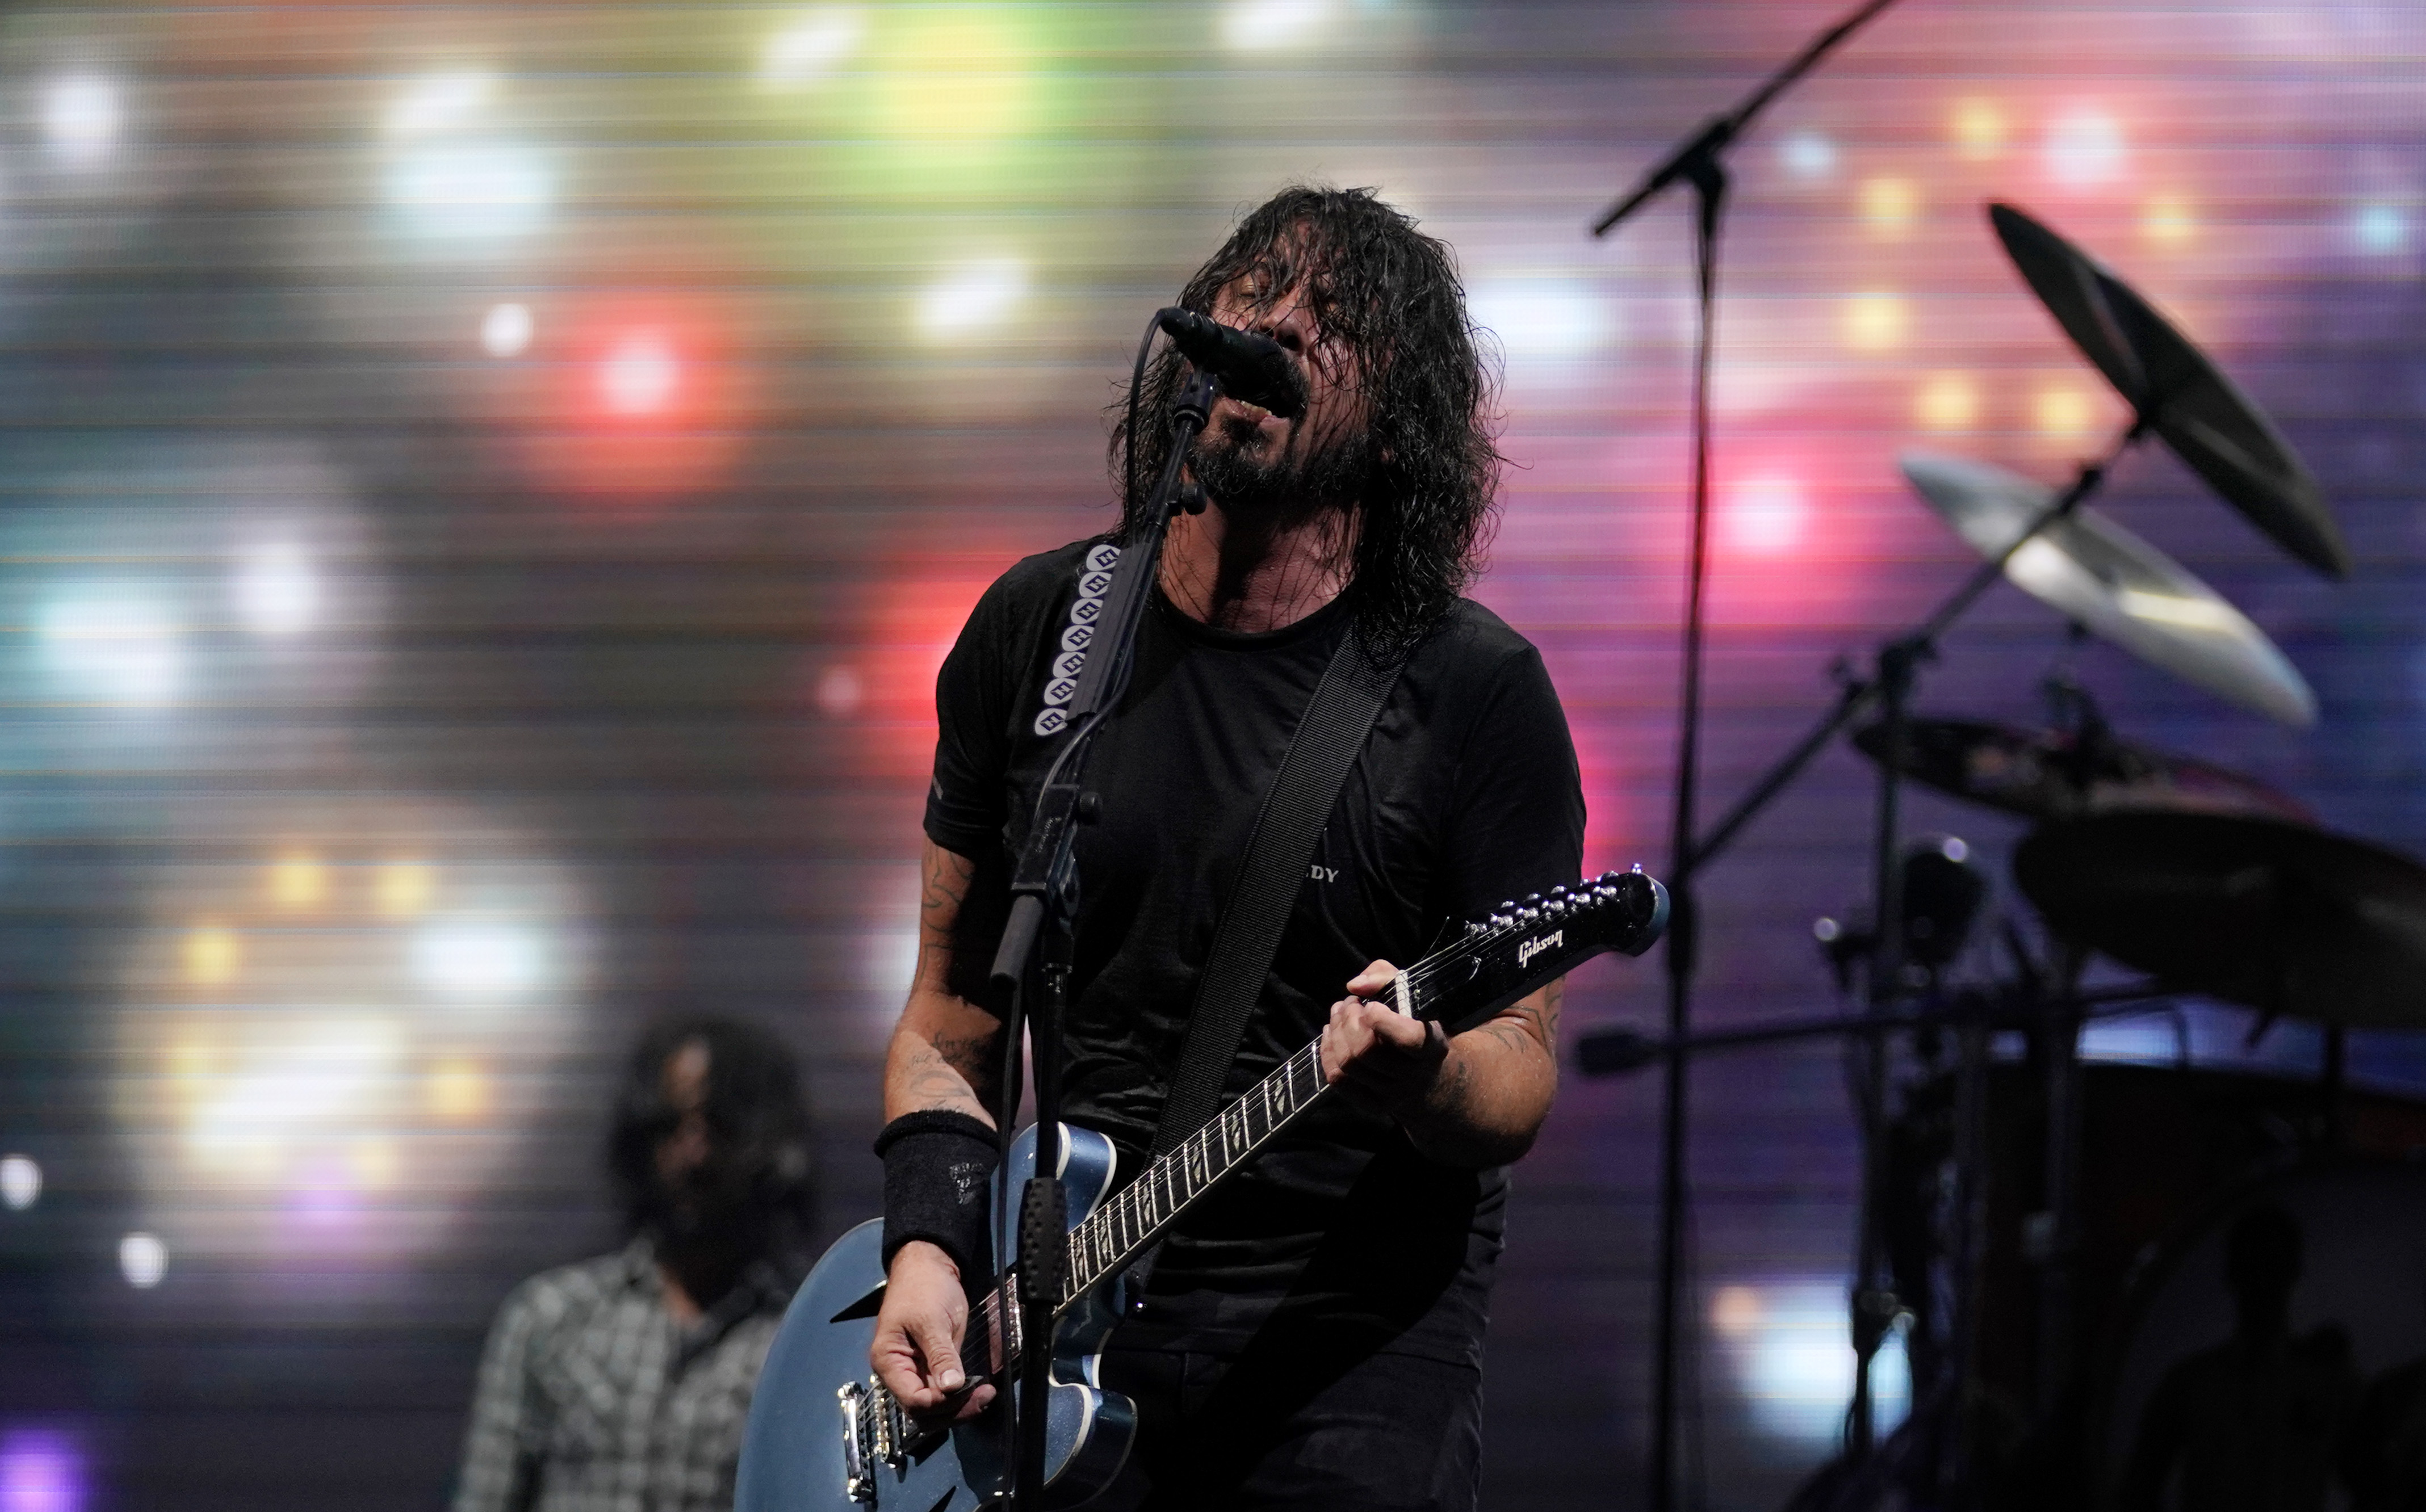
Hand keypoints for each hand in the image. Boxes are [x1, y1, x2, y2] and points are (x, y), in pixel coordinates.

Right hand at [870, 1241, 995, 1424]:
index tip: (967, 1391)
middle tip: (983, 1398)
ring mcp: (915, 1370)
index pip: (912, 1398)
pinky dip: (960, 1395)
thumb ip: (940, 1354)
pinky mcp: (931, 1366)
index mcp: (888, 1360)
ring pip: (934, 1406)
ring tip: (985, 1396)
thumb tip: (951, 1386)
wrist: (928, 1266)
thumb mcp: (932, 1320)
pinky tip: (978, 1391)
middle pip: (922, 1409)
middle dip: (953, 1409)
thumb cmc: (923, 1287)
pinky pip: (943, 1392)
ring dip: (959, 1406)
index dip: (940, 1402)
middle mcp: (898, 1372)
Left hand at [1319, 959, 1447, 1114]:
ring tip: (1339, 1013)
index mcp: (1432, 1047)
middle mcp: (1415, 1076)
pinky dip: (1327, 1052)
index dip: (1382, 1020)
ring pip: (1349, 1064)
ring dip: (1335, 1031)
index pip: (1408, 1039)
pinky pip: (1338, 1080)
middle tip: (1351, 1003)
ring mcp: (1393, 1095)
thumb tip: (1355, 985)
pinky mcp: (1374, 1105)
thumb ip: (1386, 977)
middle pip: (1366, 1050)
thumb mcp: (1414, 996)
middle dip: (1349, 1020)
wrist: (1433, 1078)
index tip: (1372, 1004)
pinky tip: (1332, 1034)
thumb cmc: (1419, 1026)